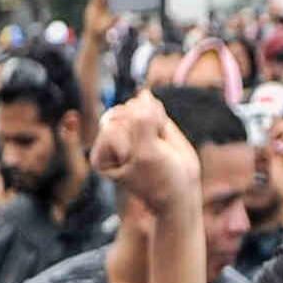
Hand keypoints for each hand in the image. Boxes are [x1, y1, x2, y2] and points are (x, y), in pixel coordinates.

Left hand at [86, 93, 201, 220]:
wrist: (181, 188)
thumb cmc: (160, 179)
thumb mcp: (146, 155)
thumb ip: (142, 122)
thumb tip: (144, 93)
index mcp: (100, 154)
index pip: (112, 128)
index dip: (134, 143)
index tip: (141, 165)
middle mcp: (110, 139)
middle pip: (123, 114)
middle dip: (144, 130)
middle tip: (153, 154)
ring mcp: (128, 128)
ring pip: (137, 106)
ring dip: (153, 122)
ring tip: (158, 145)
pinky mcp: (145, 121)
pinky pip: (150, 104)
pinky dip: (160, 115)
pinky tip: (161, 133)